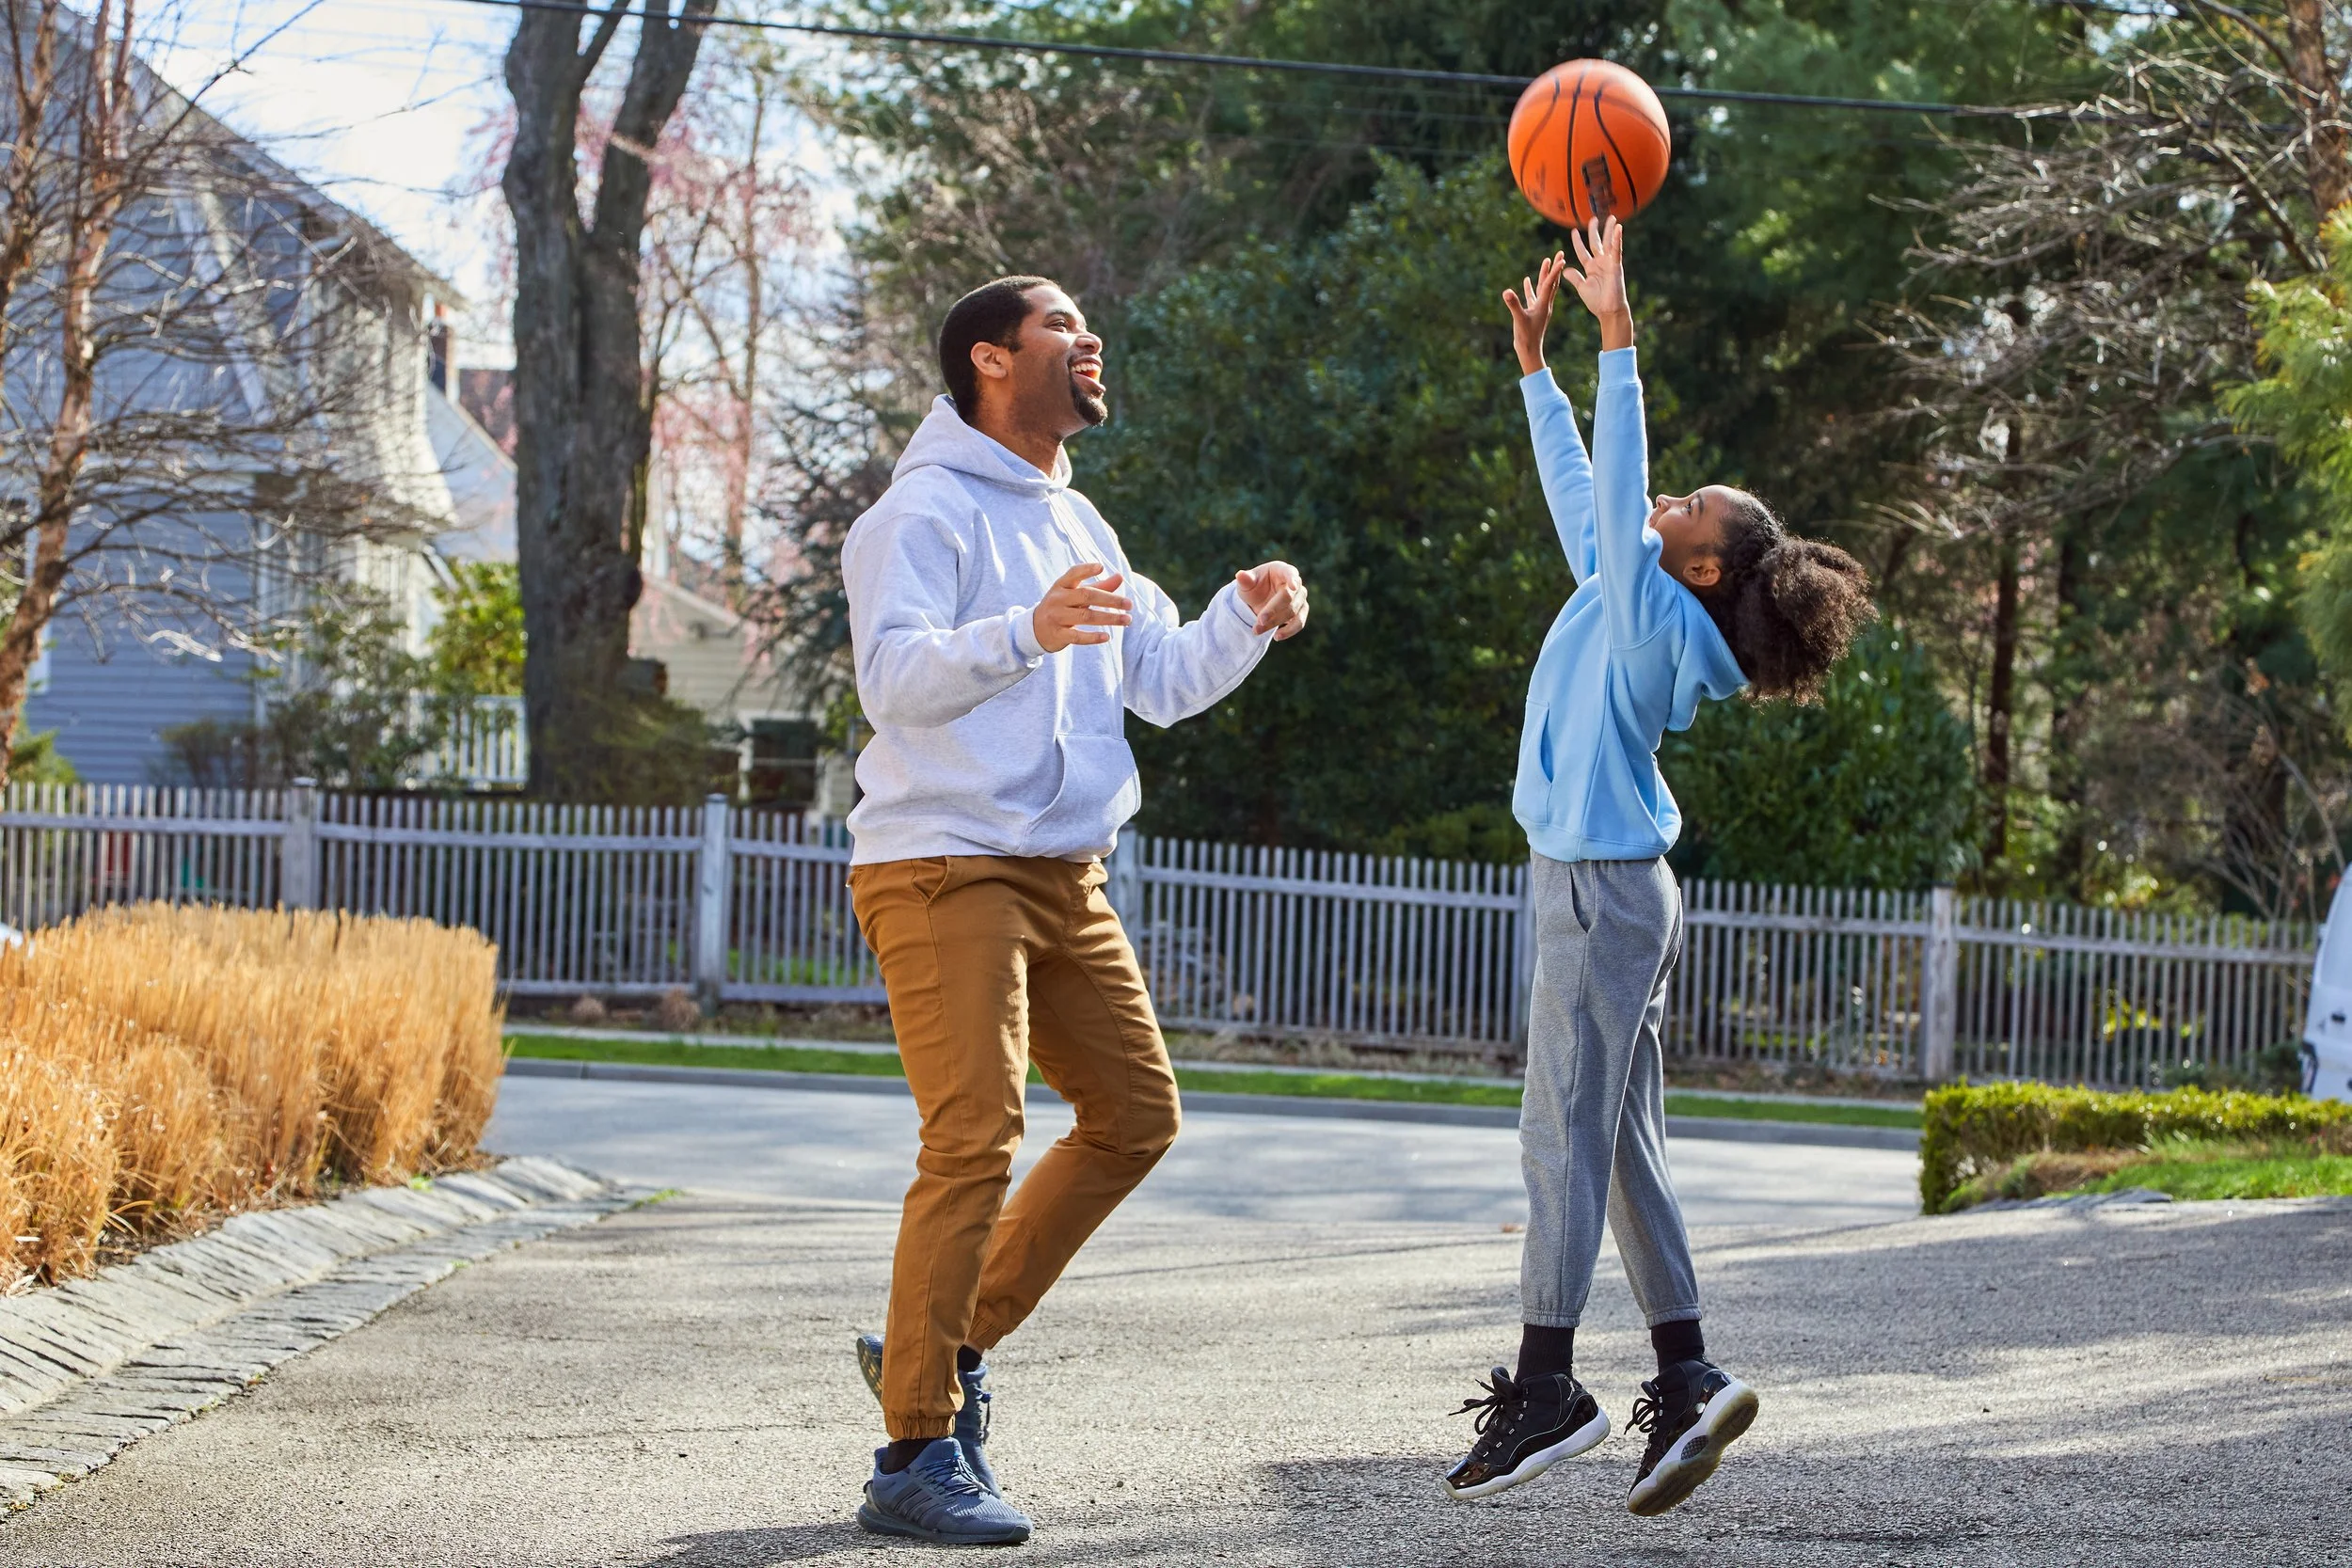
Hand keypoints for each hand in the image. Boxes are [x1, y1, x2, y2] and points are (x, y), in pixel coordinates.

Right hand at [1033, 561, 1129, 651]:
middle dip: (1110, 599)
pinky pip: (1077, 636)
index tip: (1101, 567)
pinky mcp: (1058, 635)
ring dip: (1109, 618)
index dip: (1086, 570)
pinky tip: (1107, 637)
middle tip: (1129, 604)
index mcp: (1061, 586)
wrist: (1035, 629)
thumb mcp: (1075, 594)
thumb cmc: (1061, 607)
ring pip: (1086, 616)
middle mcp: (1058, 599)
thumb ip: (1099, 586)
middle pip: (1087, 595)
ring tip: (1127, 619)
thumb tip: (1120, 577)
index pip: (1073, 574)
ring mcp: (1057, 617)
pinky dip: (1093, 637)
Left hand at [1235, 560, 1308, 640]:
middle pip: (1289, 598)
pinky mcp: (1300, 612)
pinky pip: (1299, 623)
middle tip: (1259, 621)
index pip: (1290, 573)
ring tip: (1257, 630)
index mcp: (1282, 570)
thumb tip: (1240, 575)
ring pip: (1292, 612)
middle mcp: (1295, 583)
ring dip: (1275, 622)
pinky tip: (1277, 636)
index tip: (1292, 587)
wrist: (1257, 600)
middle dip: (1273, 610)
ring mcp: (1300, 598)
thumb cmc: (1253, 586)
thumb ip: (1245, 580)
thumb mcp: (1246, 583)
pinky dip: (1289, 631)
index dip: (1292, 579)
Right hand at [1502, 251, 1567, 374]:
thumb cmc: (1526, 337)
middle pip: (1551, 282)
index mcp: (1543, 304)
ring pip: (1543, 287)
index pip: (1550, 284)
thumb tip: (1506, 292)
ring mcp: (1538, 307)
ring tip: (1546, 261)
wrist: (1529, 351)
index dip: (1555, 271)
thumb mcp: (1519, 319)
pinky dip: (1531, 287)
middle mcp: (1544, 304)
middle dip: (1555, 268)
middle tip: (1560, 253)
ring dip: (1544, 274)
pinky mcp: (1531, 312)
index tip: (1561, 258)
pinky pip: (1532, 296)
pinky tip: (1527, 280)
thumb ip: (1513, 305)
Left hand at [1562, 217, 1631, 349]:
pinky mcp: (1616, 265)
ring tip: (1612, 218)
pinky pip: (1617, 250)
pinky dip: (1618, 239)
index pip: (1583, 251)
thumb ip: (1574, 277)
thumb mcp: (1582, 287)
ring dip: (1610, 230)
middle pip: (1597, 243)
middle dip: (1595, 231)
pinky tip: (1619, 228)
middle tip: (1593, 219)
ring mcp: (1609, 263)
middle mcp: (1600, 263)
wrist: (1608, 311)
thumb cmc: (1596, 302)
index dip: (1577, 242)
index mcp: (1591, 268)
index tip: (1573, 231)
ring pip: (1609, 243)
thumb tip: (1566, 269)